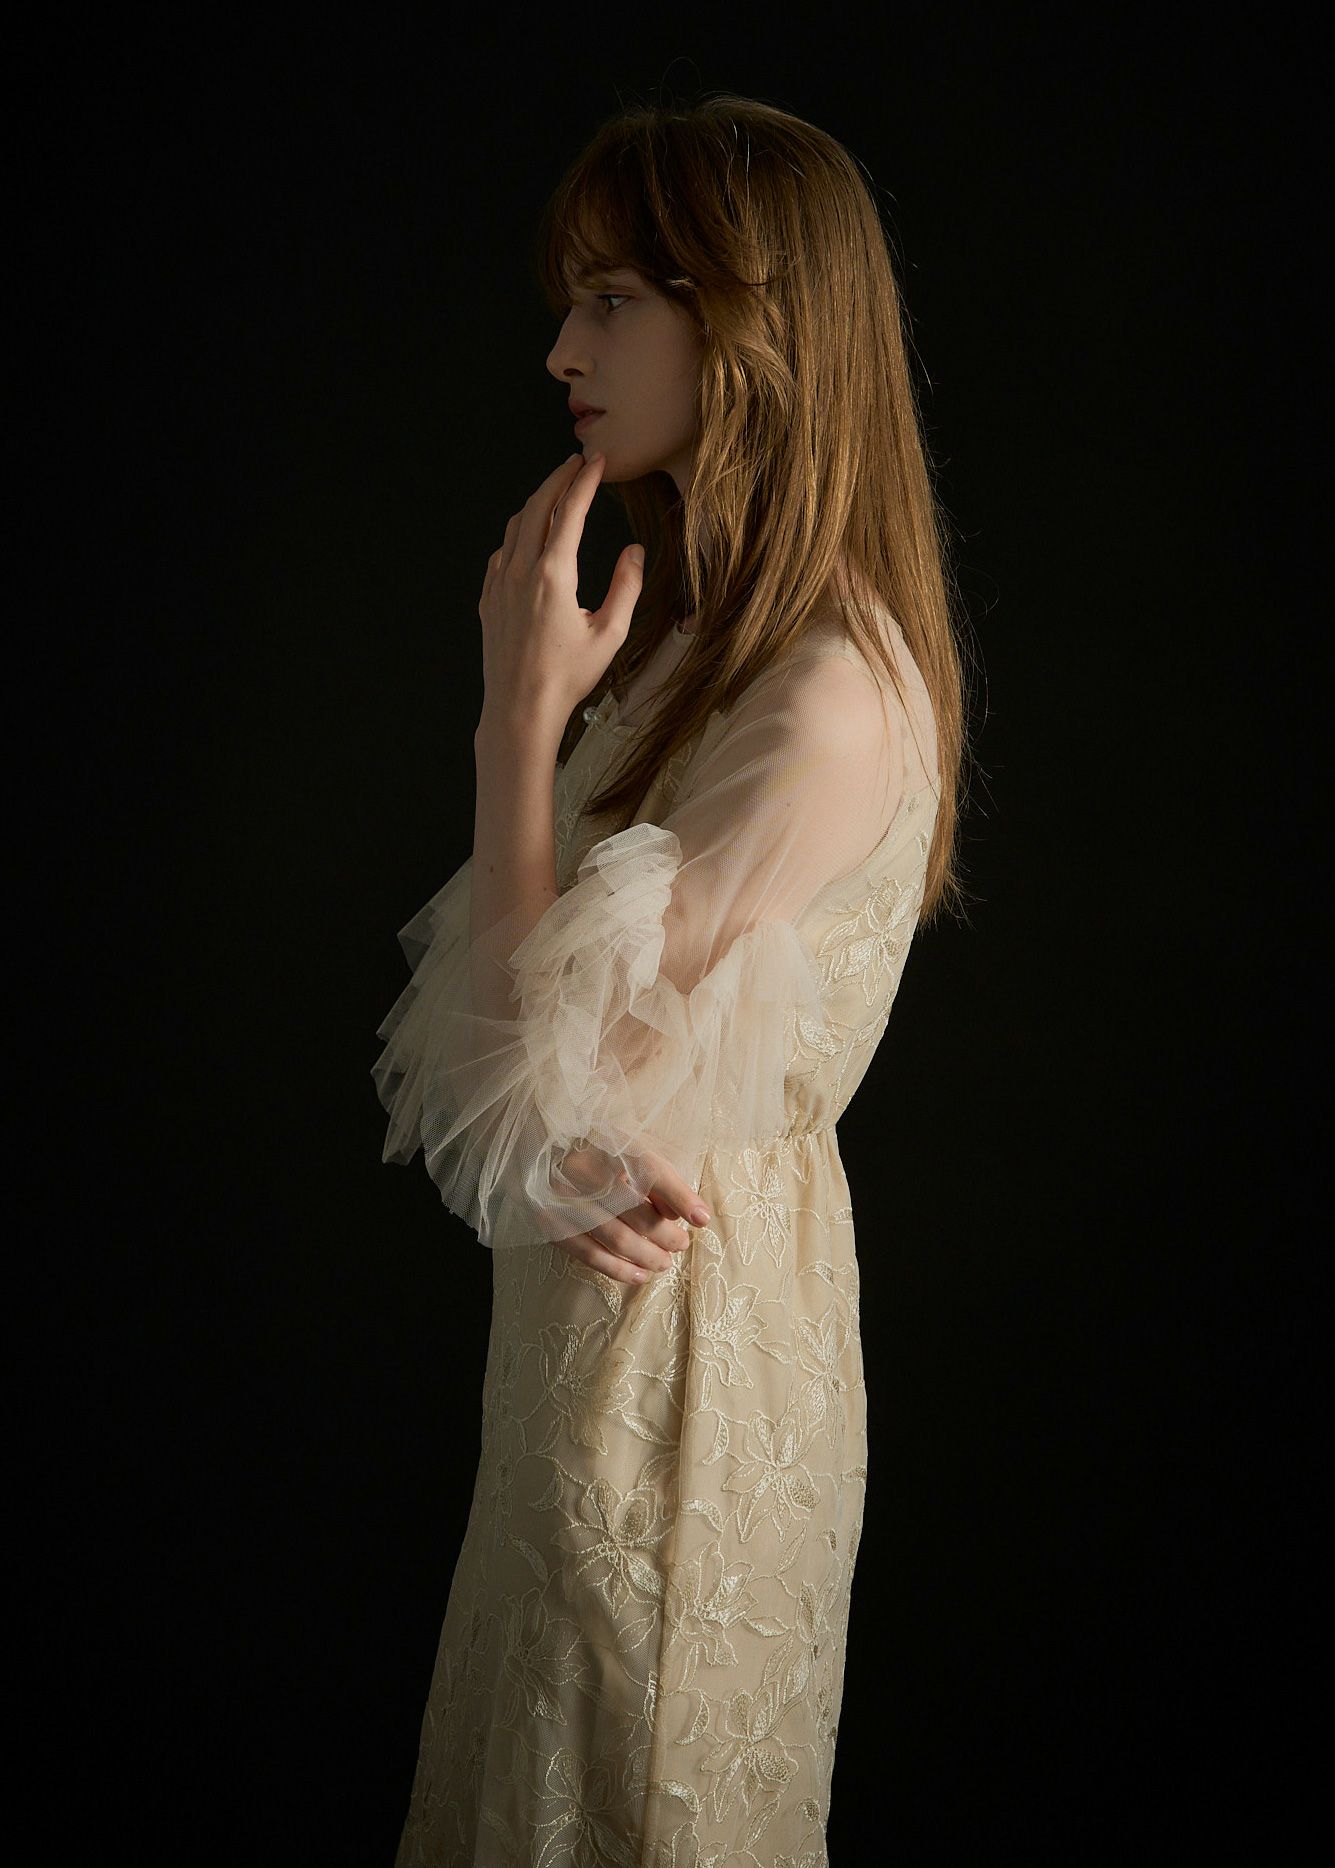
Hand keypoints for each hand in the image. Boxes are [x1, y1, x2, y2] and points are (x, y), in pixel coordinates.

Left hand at [479, 452, 644, 726]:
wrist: (520, 708)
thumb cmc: (567, 677)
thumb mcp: (610, 634)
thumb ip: (627, 587)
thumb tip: (634, 551)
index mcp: (553, 575)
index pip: (570, 512)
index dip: (585, 481)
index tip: (596, 462)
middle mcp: (520, 572)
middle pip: (537, 506)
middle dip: (558, 479)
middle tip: (576, 463)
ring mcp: (499, 584)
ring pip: (515, 526)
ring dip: (536, 502)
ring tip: (555, 492)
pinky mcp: (489, 599)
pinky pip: (502, 553)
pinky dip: (518, 533)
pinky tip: (529, 538)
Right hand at [551, 1144, 710, 1285]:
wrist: (543, 1149)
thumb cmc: (597, 1153)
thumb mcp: (631, 1151)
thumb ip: (661, 1180)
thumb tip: (689, 1216)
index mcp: (610, 1146)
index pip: (652, 1172)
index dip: (680, 1197)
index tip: (701, 1219)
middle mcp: (587, 1171)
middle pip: (637, 1212)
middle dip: (666, 1236)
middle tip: (680, 1244)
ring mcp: (567, 1199)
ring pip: (617, 1238)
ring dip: (647, 1257)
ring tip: (664, 1262)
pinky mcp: (552, 1222)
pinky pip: (590, 1254)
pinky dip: (618, 1269)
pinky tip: (639, 1275)